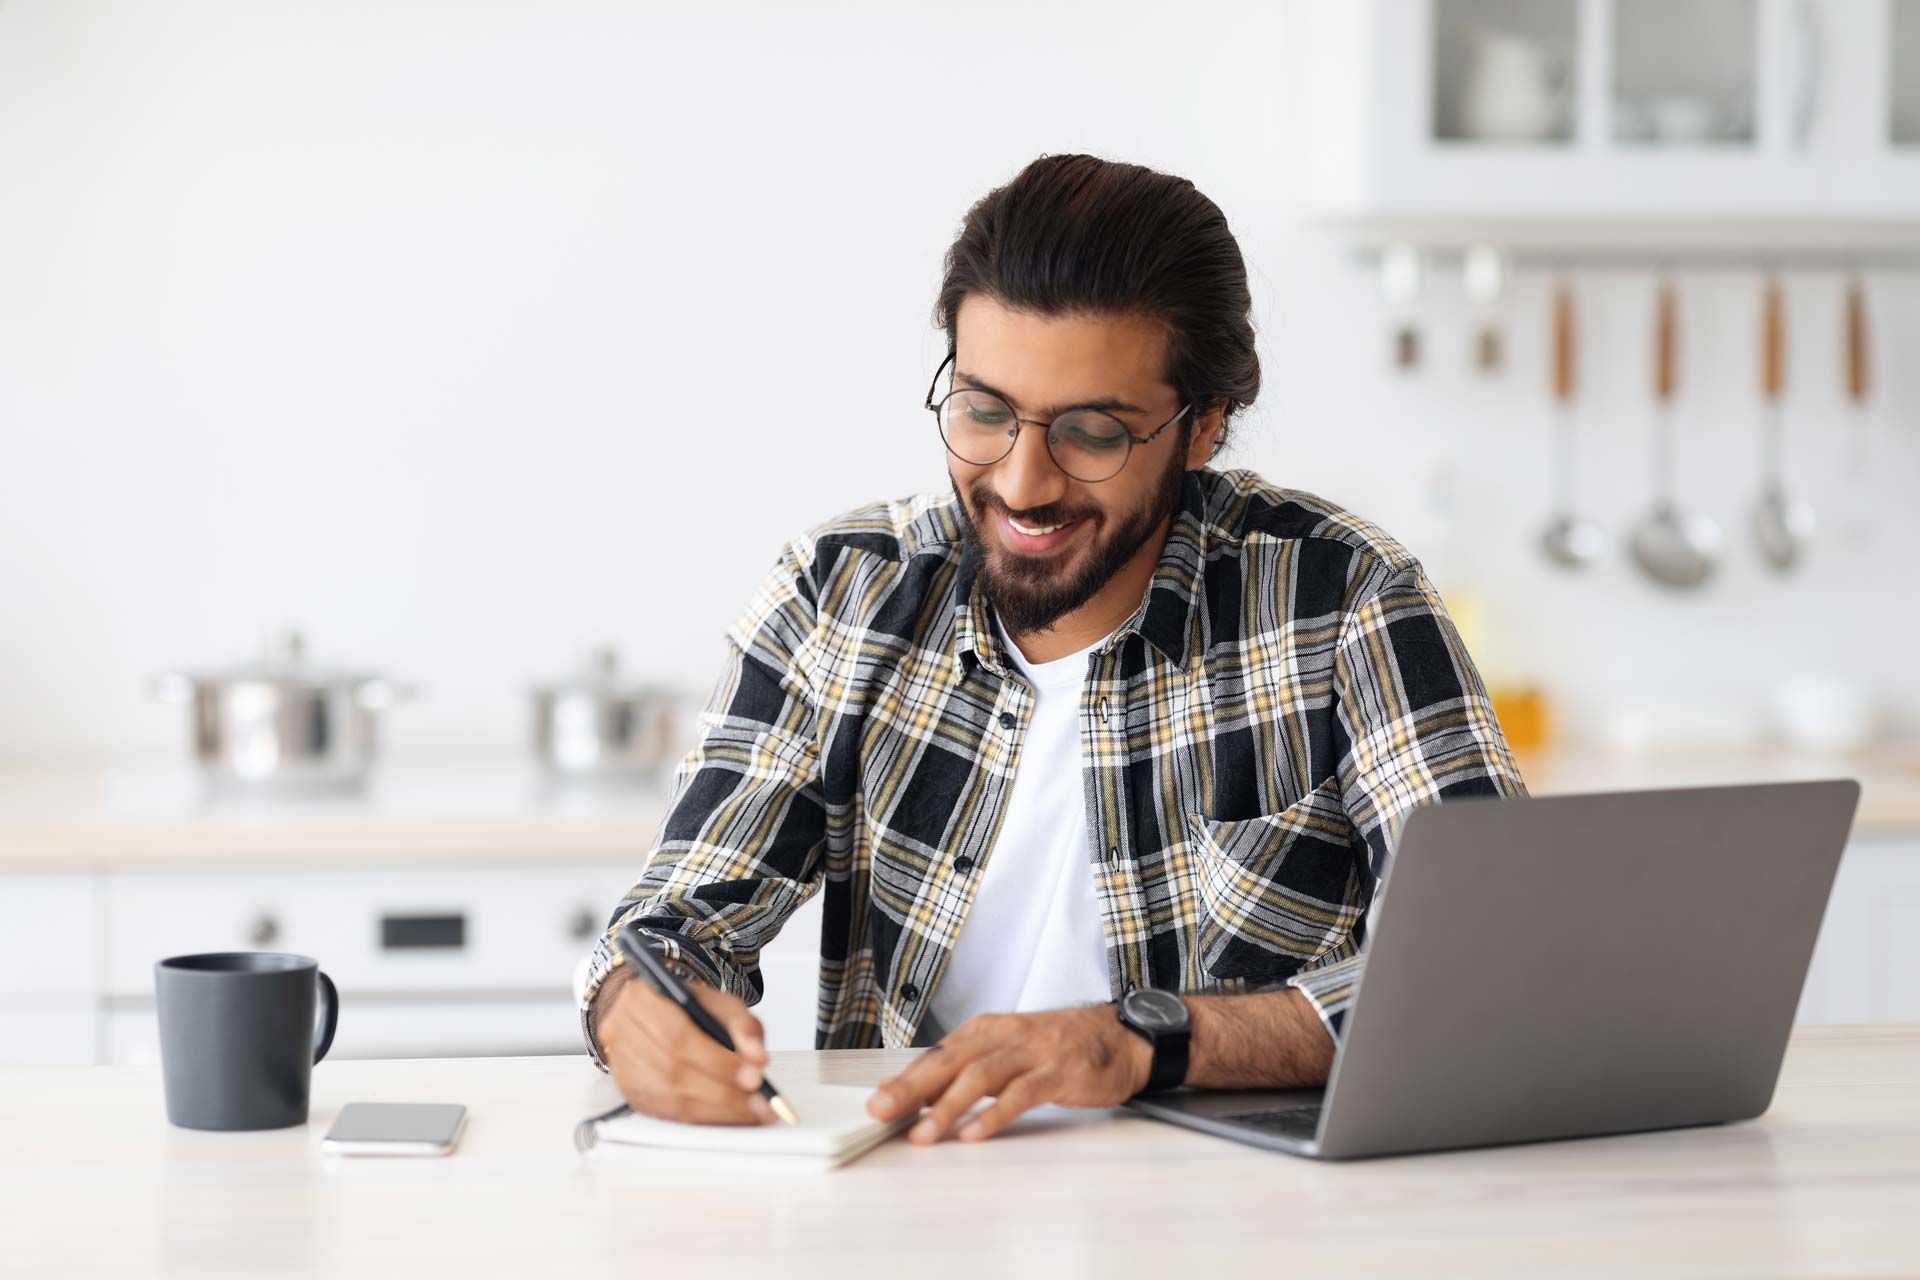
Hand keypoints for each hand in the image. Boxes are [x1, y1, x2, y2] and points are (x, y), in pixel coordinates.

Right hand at [596, 968, 773, 1124]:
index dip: (717, 1061)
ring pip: (670, 1097)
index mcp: (642, 998)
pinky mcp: (631, 1092)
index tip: (753, 1076)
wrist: (657, 1015)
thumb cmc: (687, 1009)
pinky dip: (702, 1118)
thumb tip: (757, 1057)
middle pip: (674, 1070)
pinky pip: (667, 1113)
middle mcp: (622, 1031)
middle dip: (722, 1091)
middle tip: (758, 1100)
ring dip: (716, 1110)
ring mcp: (622, 1065)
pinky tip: (729, 1116)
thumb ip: (743, 1025)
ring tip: (751, 1111)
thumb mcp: (720, 1003)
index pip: (679, 1036)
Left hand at [865, 1005, 1150, 1143]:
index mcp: (986, 1029)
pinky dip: (993, 1114)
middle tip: (882, 1112)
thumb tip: (924, 1099)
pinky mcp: (1057, 1073)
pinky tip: (973, 1133)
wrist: (1119, 1037)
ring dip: (947, 1107)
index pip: (936, 1055)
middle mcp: (1003, 1036)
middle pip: (949, 1062)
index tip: (876, 1104)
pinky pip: (1019, 1094)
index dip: (904, 1080)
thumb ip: (971, 1069)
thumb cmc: (1059, 1046)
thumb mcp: (1009, 1049)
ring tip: (923, 1134)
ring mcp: (1030, 1053)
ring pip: (979, 1077)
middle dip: (911, 1089)